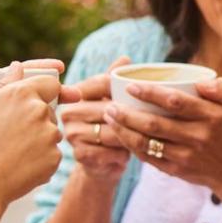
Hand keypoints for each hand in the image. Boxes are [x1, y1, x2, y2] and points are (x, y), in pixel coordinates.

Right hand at [0, 62, 71, 216]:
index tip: (35, 100)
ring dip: (37, 140)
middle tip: (9, 135)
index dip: (44, 91)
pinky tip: (16, 167)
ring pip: (49, 134)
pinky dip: (38, 160)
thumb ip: (3, 85)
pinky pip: (50, 155)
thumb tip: (18, 66)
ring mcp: (50, 136)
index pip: (50, 83)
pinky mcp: (54, 160)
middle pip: (48, 111)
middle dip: (35, 119)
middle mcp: (40, 111)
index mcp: (21, 93)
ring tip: (9, 153)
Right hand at [57, 56, 131, 182]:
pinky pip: (110, 151)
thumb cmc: (109, 127)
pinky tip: (129, 153)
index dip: (123, 86)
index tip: (142, 92)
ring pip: (111, 131)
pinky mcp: (80, 154)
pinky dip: (124, 152)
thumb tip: (125, 58)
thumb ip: (115, 81)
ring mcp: (72, 134)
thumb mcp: (112, 102)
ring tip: (143, 136)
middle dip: (132, 114)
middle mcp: (68, 113)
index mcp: (76, 95)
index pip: (101, 81)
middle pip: (107, 107)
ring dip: (130, 134)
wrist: (101, 164)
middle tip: (153, 118)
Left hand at [100, 77, 221, 190]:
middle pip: (155, 124)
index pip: (176, 102)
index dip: (150, 94)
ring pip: (148, 143)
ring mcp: (186, 156)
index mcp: (211, 116)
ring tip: (109, 117)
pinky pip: (149, 158)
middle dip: (128, 114)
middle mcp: (198, 137)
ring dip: (124, 130)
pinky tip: (121, 135)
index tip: (131, 86)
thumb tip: (199, 82)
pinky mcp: (177, 170)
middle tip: (111, 104)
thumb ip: (221, 88)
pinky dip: (132, 146)